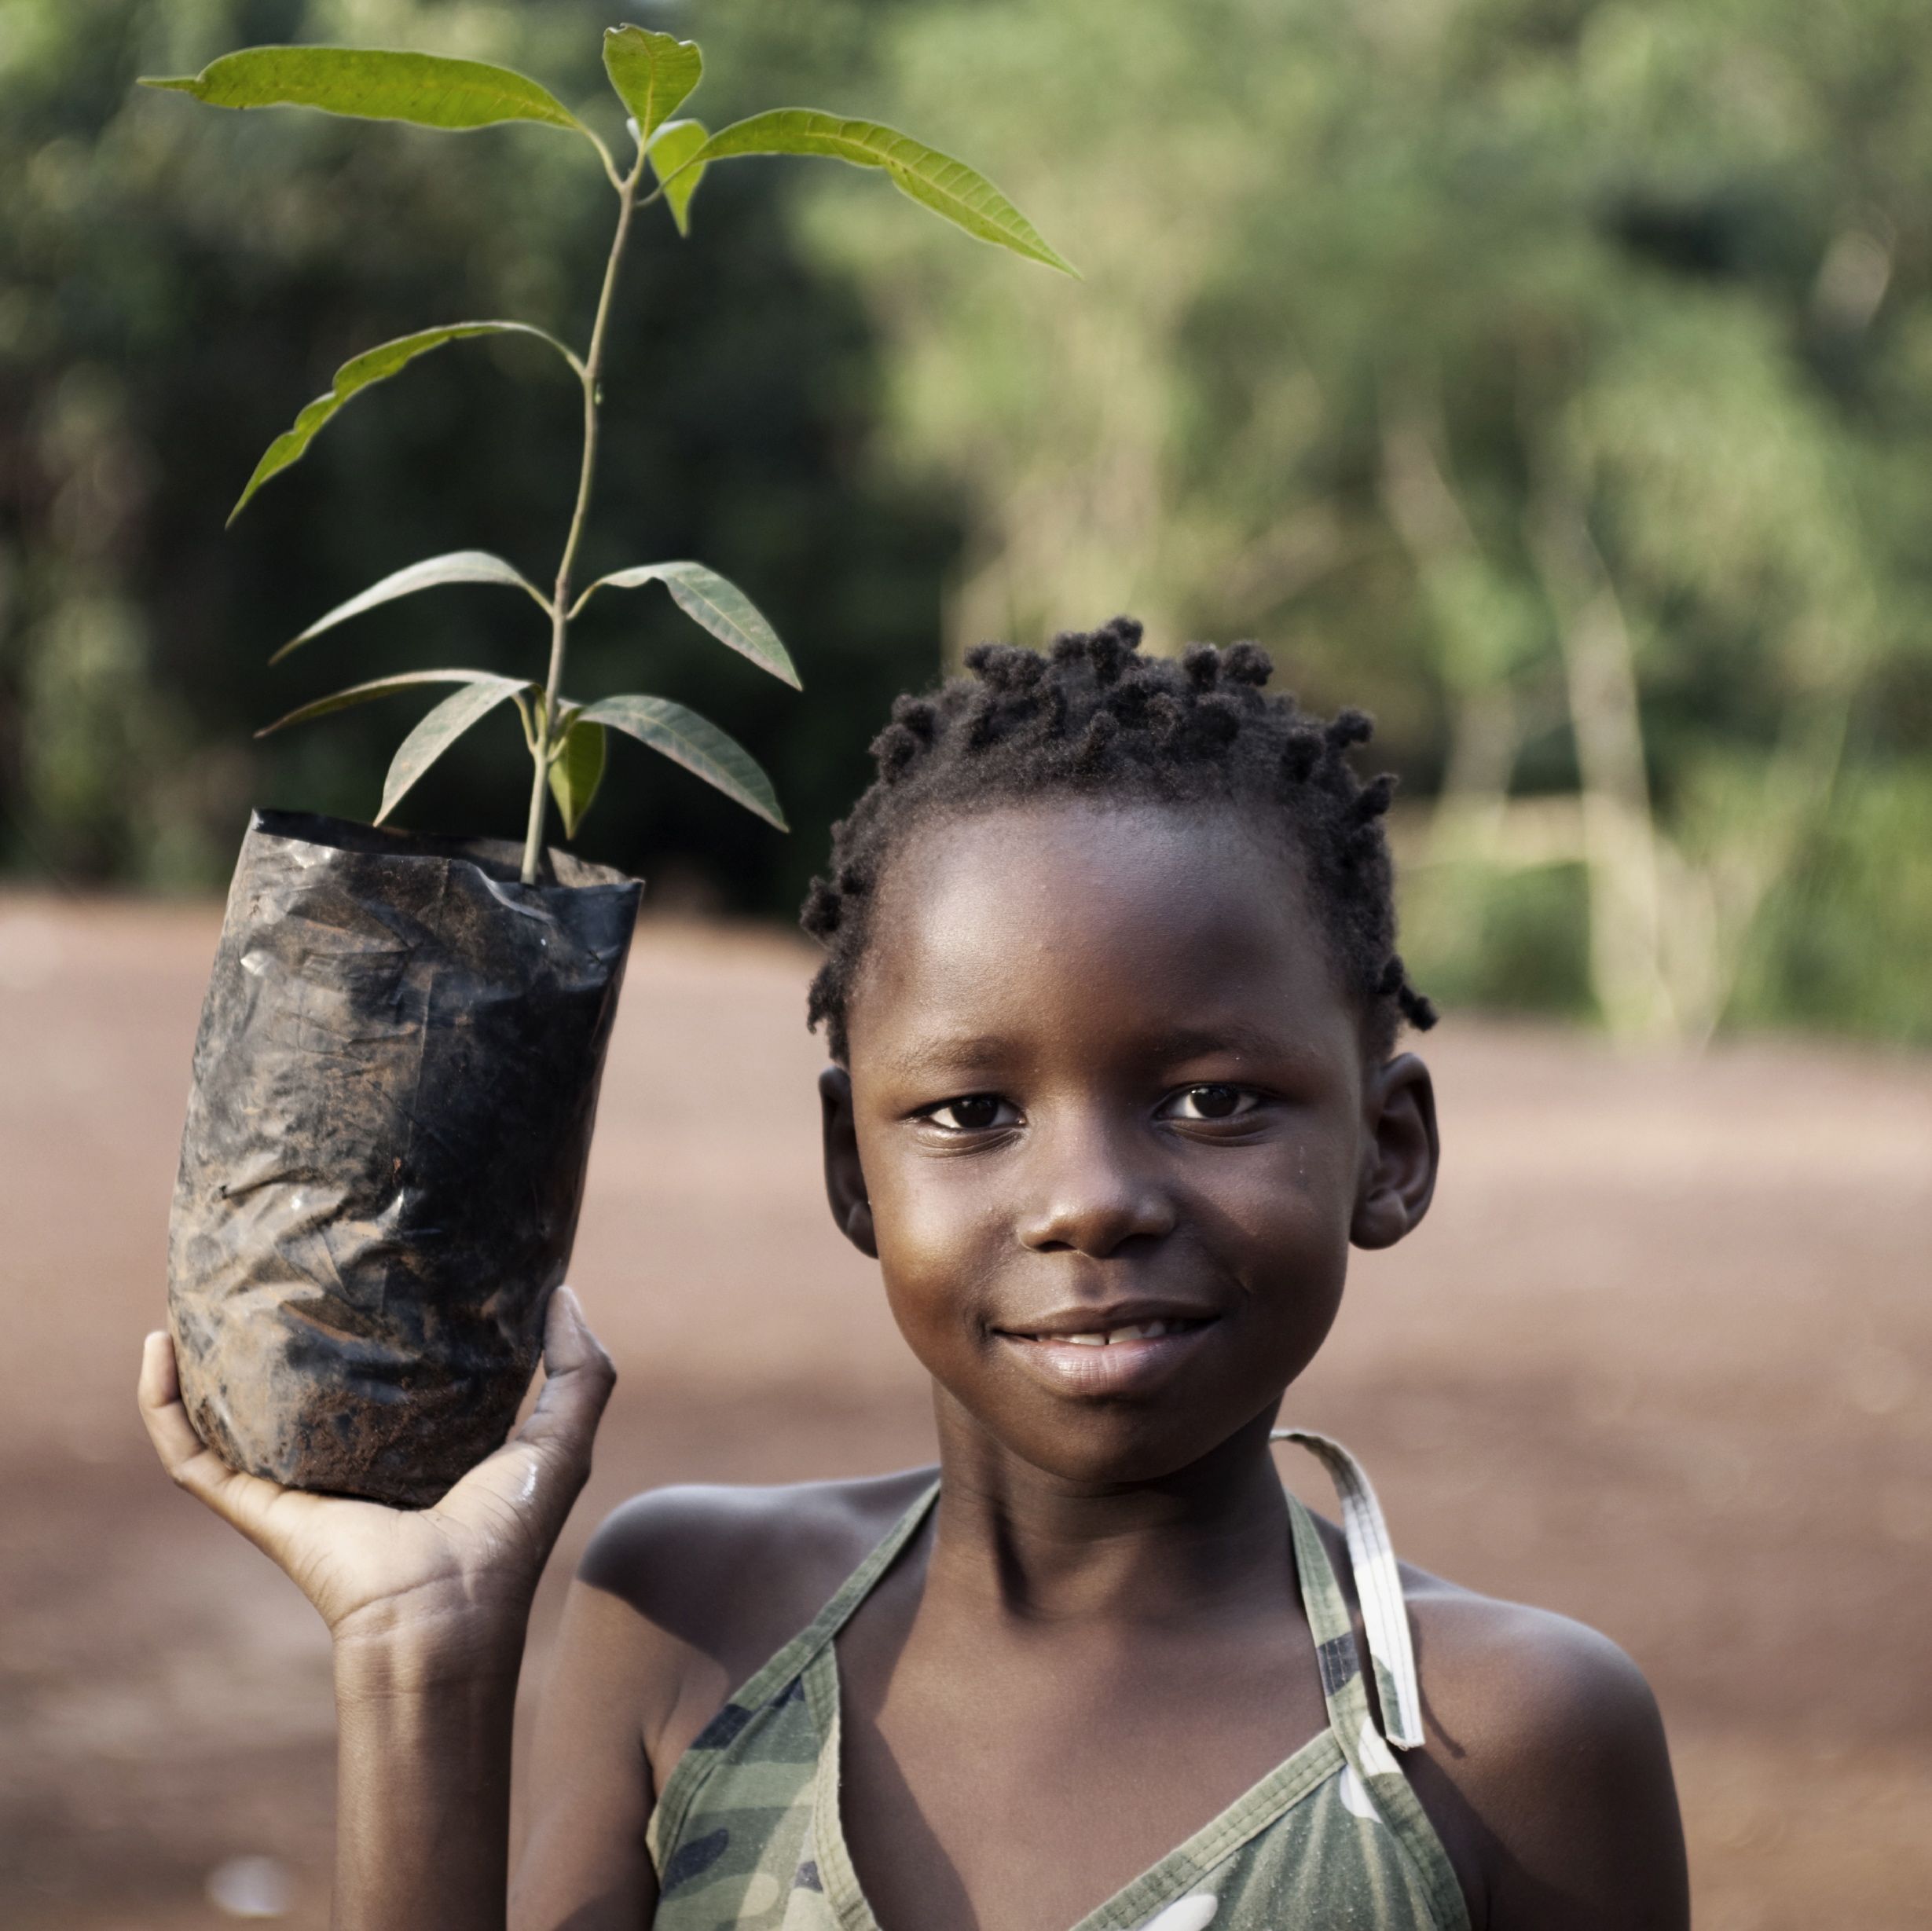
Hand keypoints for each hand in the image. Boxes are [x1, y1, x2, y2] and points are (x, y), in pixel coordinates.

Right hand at [138, 1286, 615, 1663]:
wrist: (447, 1616)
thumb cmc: (507, 1535)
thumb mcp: (561, 1440)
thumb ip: (582, 1370)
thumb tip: (562, 1291)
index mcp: (412, 1442)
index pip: (380, 1370)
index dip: (372, 1318)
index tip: (363, 1255)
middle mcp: (344, 1458)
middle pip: (297, 1385)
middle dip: (275, 1329)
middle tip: (267, 1261)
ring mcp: (291, 1482)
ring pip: (226, 1411)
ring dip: (200, 1361)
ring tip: (192, 1294)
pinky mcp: (252, 1505)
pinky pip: (187, 1450)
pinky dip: (161, 1404)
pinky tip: (157, 1346)